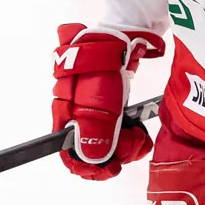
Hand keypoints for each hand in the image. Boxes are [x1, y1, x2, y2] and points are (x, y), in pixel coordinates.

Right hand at [51, 24, 162, 179]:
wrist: (121, 37)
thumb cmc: (104, 66)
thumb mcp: (99, 101)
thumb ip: (94, 132)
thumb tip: (91, 161)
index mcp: (65, 116)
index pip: (70, 155)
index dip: (91, 167)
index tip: (113, 167)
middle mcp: (74, 116)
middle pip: (90, 152)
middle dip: (115, 154)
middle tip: (135, 144)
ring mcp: (90, 110)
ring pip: (105, 142)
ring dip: (124, 144)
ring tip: (139, 136)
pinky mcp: (106, 105)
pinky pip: (115, 130)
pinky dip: (127, 133)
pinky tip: (138, 129)